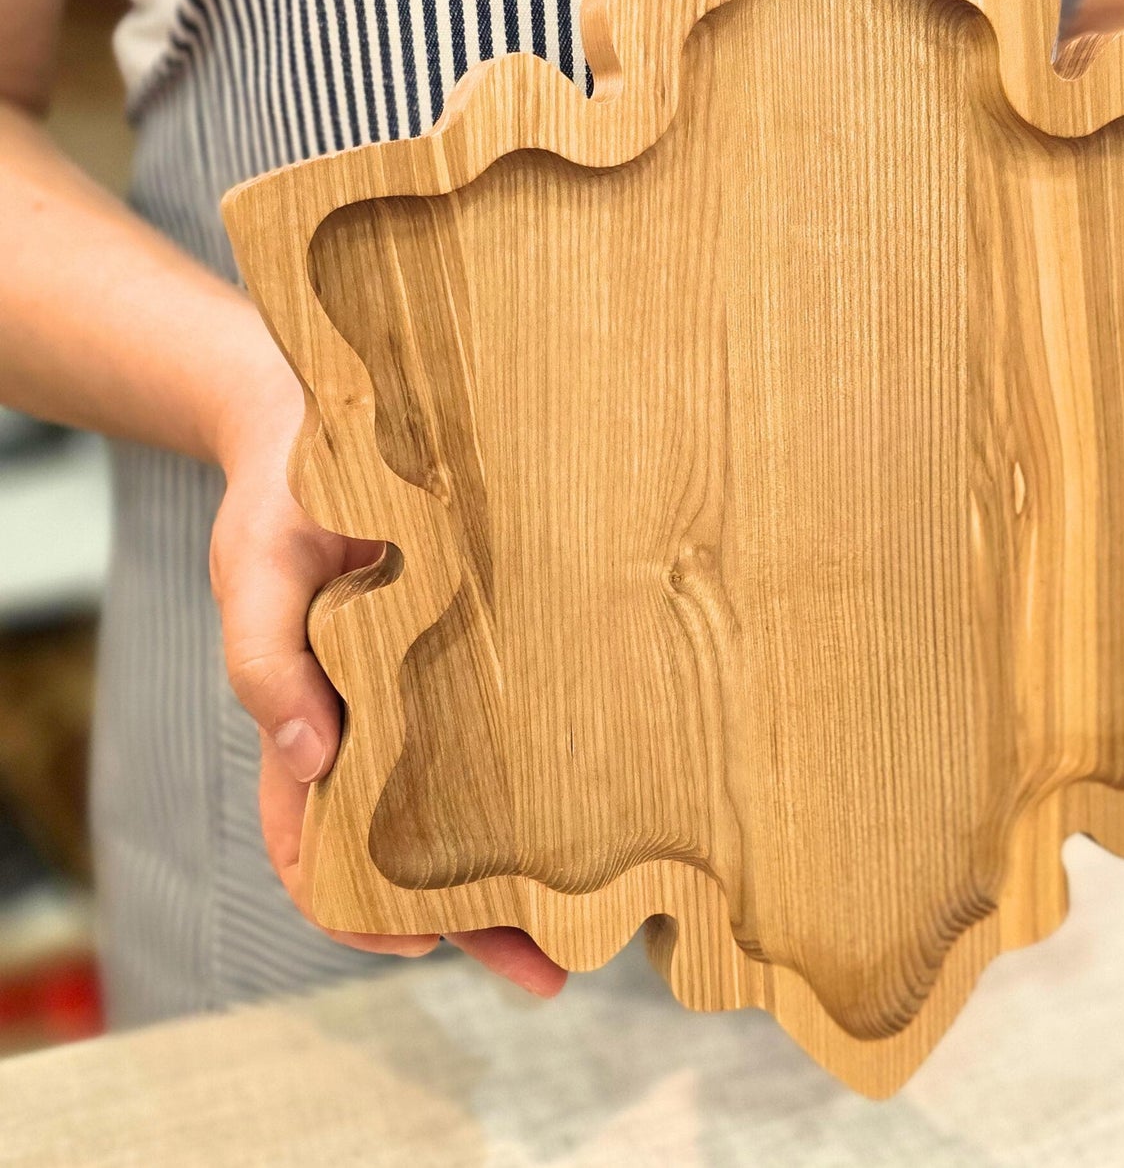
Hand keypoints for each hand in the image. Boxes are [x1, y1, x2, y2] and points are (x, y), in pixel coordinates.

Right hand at [208, 360, 566, 994]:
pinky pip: (515, 719)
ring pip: (480, 798)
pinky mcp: (485, 640)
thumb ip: (268, 665)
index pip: (317, 845)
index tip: (415, 941)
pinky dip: (548, 771)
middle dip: (475, 919)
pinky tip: (609, 794)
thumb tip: (317, 759)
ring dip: (528, 864)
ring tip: (607, 917)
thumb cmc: (284, 498)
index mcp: (310, 719)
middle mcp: (379, 719)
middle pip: (418, 847)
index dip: (356, 909)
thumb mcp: (256, 572)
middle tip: (552, 970)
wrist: (331, 410)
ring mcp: (436, 686)